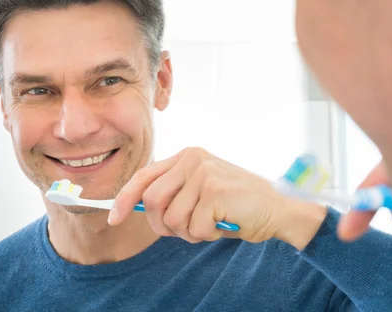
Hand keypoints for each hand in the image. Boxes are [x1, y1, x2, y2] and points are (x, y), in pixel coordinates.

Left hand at [108, 147, 326, 248]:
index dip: (125, 198)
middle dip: (164, 226)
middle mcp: (193, 158)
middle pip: (153, 201)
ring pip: (172, 218)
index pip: (145, 176)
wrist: (278, 210)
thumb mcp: (200, 195)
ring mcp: (203, 172)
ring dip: (189, 232)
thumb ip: (174, 195)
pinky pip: (193, 226)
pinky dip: (206, 235)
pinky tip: (223, 223)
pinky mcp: (214, 190)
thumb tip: (137, 207)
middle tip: (188, 231)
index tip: (114, 218)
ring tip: (210, 225)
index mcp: (187, 156)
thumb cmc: (236, 206)